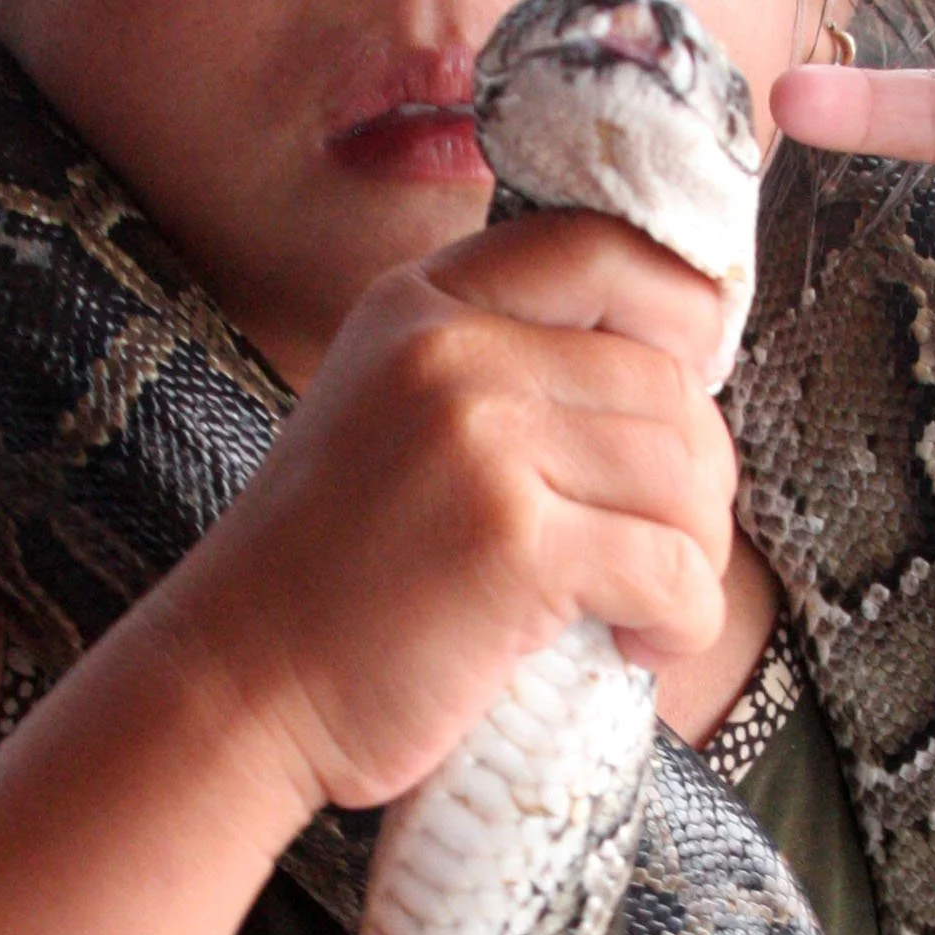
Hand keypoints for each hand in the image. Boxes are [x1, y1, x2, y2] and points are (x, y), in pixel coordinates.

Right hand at [164, 212, 738, 812]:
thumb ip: (498, 367)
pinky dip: (684, 620)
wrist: (236, 687)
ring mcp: (479, 441)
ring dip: (697, 556)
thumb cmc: (330, 575)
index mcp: (421, 304)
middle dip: (698, 479)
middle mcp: (451, 350)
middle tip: (666, 550)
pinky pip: (672, 568)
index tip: (694, 386)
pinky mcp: (512, 545)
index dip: (682, 309)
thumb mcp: (389, 410)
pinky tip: (638, 644)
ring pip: (684, 473)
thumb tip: (679, 376)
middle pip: (665, 380)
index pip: (601, 247)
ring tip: (645, 607)